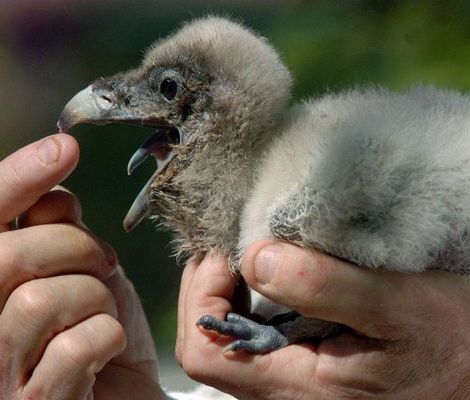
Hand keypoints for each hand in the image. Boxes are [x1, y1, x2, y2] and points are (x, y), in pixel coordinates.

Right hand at [0, 134, 163, 398]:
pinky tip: (104, 349)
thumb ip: (54, 228)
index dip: (17, 179)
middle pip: (8, 257)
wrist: (122, 393)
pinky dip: (106, 337)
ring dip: (94, 298)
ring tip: (101, 311)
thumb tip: (54, 181)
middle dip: (74, 247)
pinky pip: (74, 348)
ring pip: (41, 301)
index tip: (66, 147)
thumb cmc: (93, 327)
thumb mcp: (78, 268)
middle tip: (105, 262)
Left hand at [177, 242, 469, 399]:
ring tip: (268, 239)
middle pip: (214, 338)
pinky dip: (268, 289)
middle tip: (244, 233)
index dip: (202, 292)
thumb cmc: (460, 341)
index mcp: (302, 388)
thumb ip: (325, 286)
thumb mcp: (399, 306)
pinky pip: (269, 327)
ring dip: (242, 281)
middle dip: (217, 280)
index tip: (231, 245)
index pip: (206, 349)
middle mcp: (292, 391)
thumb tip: (256, 256)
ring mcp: (305, 379)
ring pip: (239, 331)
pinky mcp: (320, 362)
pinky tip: (293, 260)